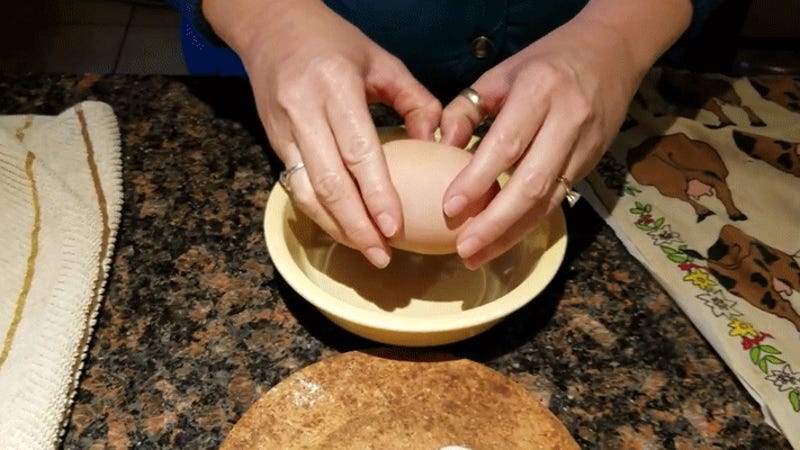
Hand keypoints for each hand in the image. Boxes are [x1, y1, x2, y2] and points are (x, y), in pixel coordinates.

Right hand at [204, 0, 441, 267]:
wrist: (270, 26)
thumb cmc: (333, 41)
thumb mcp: (381, 61)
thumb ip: (414, 100)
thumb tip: (434, 146)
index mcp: (336, 85)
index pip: (358, 151)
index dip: (376, 195)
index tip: (395, 228)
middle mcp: (303, 110)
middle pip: (329, 182)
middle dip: (356, 226)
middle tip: (382, 256)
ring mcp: (282, 129)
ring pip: (307, 192)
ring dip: (336, 227)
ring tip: (365, 251)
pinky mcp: (272, 141)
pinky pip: (296, 186)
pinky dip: (319, 213)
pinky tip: (342, 229)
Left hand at [439, 0, 690, 268]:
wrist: (612, 50)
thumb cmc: (545, 62)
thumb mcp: (500, 74)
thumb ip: (466, 110)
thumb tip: (439, 149)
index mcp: (538, 90)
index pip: (506, 144)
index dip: (477, 181)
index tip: (449, 209)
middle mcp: (567, 119)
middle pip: (531, 183)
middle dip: (496, 223)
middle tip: (464, 250)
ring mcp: (584, 144)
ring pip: (548, 200)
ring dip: (511, 234)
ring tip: (478, 256)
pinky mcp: (592, 162)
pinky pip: (558, 199)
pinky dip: (529, 223)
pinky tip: (503, 239)